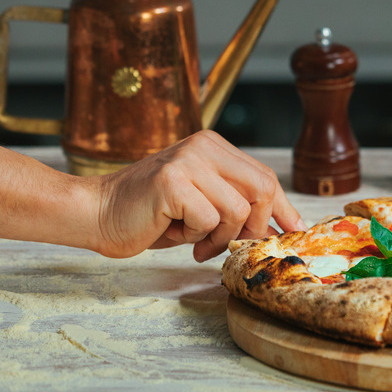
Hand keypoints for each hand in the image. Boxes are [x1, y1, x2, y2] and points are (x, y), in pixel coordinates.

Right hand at [93, 131, 305, 260]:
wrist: (96, 214)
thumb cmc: (150, 215)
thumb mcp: (203, 205)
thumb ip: (238, 207)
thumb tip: (284, 228)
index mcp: (213, 146)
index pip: (265, 176)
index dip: (283, 207)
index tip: (295, 230)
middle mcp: (203, 146)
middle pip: (261, 189)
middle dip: (253, 227)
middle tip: (228, 245)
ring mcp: (188, 161)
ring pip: (237, 210)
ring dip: (218, 236)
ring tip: (193, 240)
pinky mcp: (172, 181)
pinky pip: (208, 220)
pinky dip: (195, 237)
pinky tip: (172, 231)